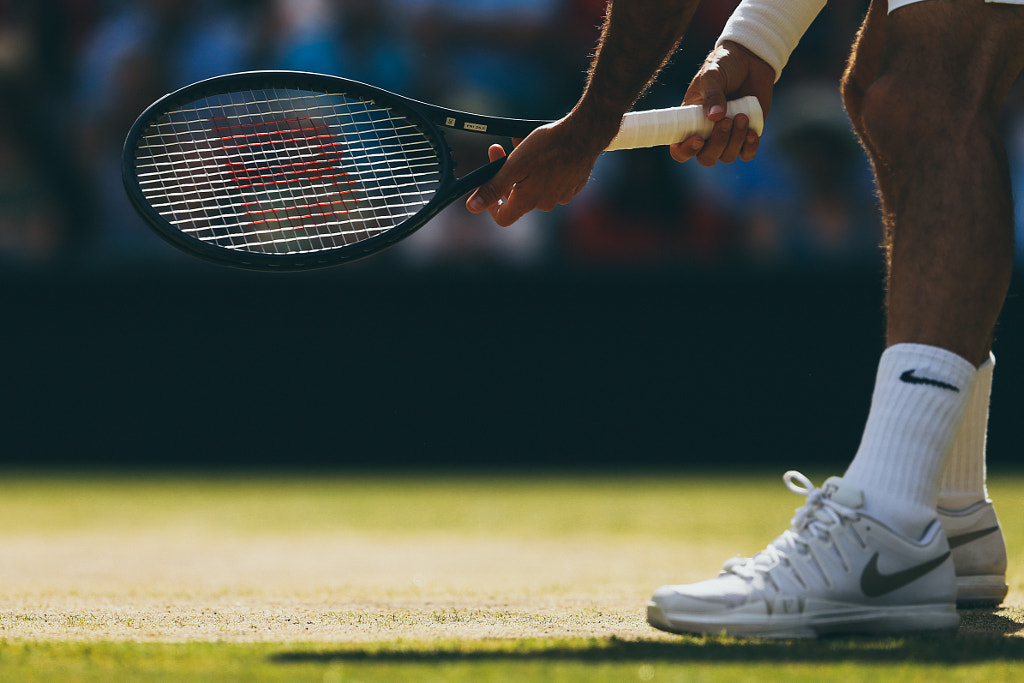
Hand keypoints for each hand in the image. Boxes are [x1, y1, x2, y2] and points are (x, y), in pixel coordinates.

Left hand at [465, 115, 608, 226]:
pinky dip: (543, 167)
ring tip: (522, 143)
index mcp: (528, 201)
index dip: (491, 206)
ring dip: (524, 167)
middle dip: (506, 175)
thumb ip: (493, 188)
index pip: (503, 217)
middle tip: (499, 149)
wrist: (585, 134)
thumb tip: (472, 208)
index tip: (489, 185)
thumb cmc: (549, 147)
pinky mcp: (573, 185)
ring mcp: (561, 195)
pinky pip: (552, 180)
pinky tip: (545, 149)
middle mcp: (545, 203)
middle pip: (517, 196)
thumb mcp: (514, 165)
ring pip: (534, 185)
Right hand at [671, 40, 775, 166]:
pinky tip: (752, 132)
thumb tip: (715, 117)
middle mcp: (707, 134)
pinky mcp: (747, 135)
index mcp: (690, 122)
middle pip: (706, 158)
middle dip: (717, 144)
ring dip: (735, 140)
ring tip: (742, 116)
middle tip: (726, 121)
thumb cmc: (724, 65)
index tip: (698, 139)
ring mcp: (727, 136)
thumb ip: (712, 94)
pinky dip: (749, 147)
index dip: (685, 151)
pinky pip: (747, 154)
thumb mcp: (712, 75)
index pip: (680, 150)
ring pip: (727, 156)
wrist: (750, 59)